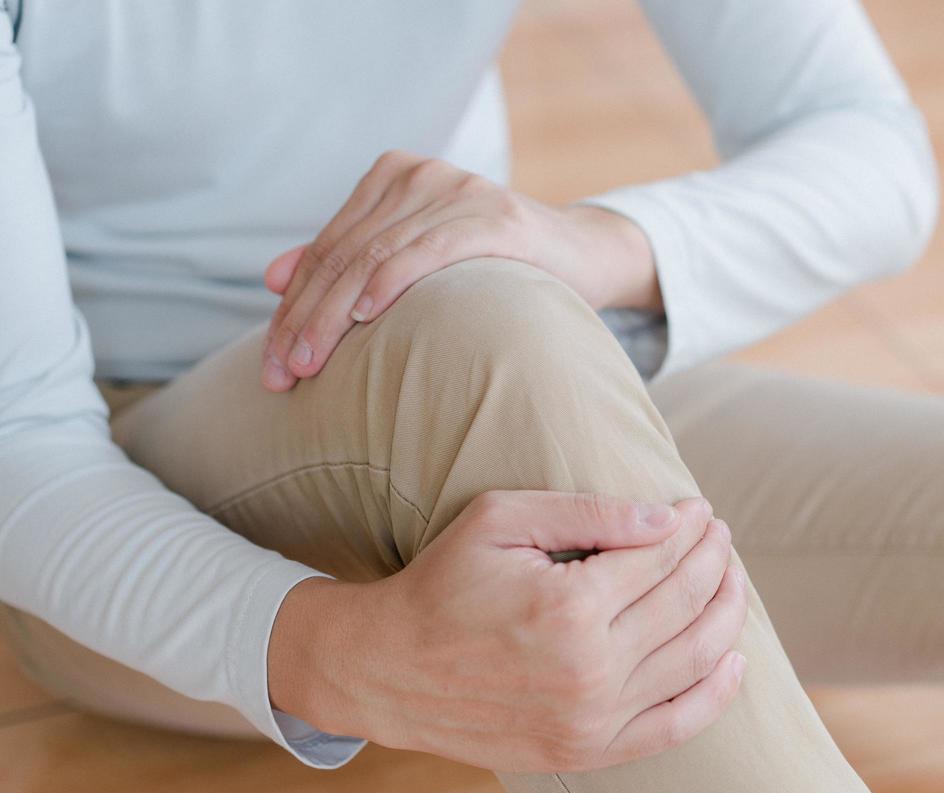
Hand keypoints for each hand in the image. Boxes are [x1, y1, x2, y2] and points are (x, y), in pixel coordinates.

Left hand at [259, 150, 660, 391]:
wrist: (582, 255)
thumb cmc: (496, 266)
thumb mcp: (416, 259)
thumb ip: (352, 262)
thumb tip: (271, 278)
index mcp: (392, 176)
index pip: (327, 250)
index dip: (292, 308)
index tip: (270, 364)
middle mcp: (419, 175)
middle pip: (343, 256)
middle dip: (303, 320)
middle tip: (278, 376)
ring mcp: (457, 191)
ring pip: (373, 258)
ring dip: (332, 318)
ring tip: (308, 366)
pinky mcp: (494, 217)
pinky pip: (428, 251)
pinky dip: (390, 284)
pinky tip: (363, 318)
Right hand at [268, 492, 747, 771]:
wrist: (389, 671)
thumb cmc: (443, 583)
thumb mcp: (502, 520)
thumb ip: (589, 512)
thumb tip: (669, 517)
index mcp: (569, 606)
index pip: (661, 558)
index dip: (691, 529)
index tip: (701, 511)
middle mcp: (590, 668)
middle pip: (687, 603)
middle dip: (715, 561)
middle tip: (721, 536)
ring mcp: (592, 718)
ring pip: (695, 660)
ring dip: (726, 614)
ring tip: (731, 580)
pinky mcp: (587, 752)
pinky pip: (676, 726)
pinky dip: (716, 693)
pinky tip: (735, 660)